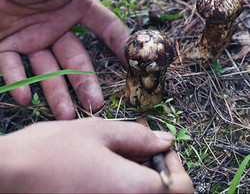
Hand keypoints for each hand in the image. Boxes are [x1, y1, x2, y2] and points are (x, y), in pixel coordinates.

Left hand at [0, 0, 129, 118]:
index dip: (119, 43)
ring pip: (47, 71)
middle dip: (85, 84)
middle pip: (75, 60)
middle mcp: (54, 26)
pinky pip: (13, 68)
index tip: (132, 63)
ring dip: (55, 93)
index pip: (104, 27)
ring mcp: (30, 38)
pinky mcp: (5, 45)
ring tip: (65, 114)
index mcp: (72, 7)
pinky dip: (18, 83)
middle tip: (95, 105)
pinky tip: (24, 97)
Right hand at [0, 118, 193, 192]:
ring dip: (144, 178)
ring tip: (124, 157)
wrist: (10, 175)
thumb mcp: (99, 132)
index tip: (159, 148)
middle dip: (161, 171)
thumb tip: (166, 139)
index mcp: (133, 190)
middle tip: (142, 151)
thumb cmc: (52, 151)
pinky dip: (126, 186)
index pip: (182, 187)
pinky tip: (110, 170)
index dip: (177, 163)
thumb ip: (138, 137)